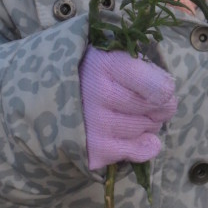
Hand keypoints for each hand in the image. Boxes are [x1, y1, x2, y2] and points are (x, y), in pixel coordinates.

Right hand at [79, 46, 177, 169]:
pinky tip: (132, 136)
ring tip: (127, 115)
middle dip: (158, 107)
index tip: (159, 89)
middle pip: (157, 109)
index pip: (158, 87)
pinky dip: (143, 146)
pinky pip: (139, 152)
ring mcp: (94, 125)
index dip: (165, 89)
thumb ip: (138, 68)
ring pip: (148, 129)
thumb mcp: (108, 55)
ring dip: (147, 125)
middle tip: (141, 101)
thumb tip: (167, 96)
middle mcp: (98, 94)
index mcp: (104, 63)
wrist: (41, 97)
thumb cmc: (87, 74)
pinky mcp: (93, 150)